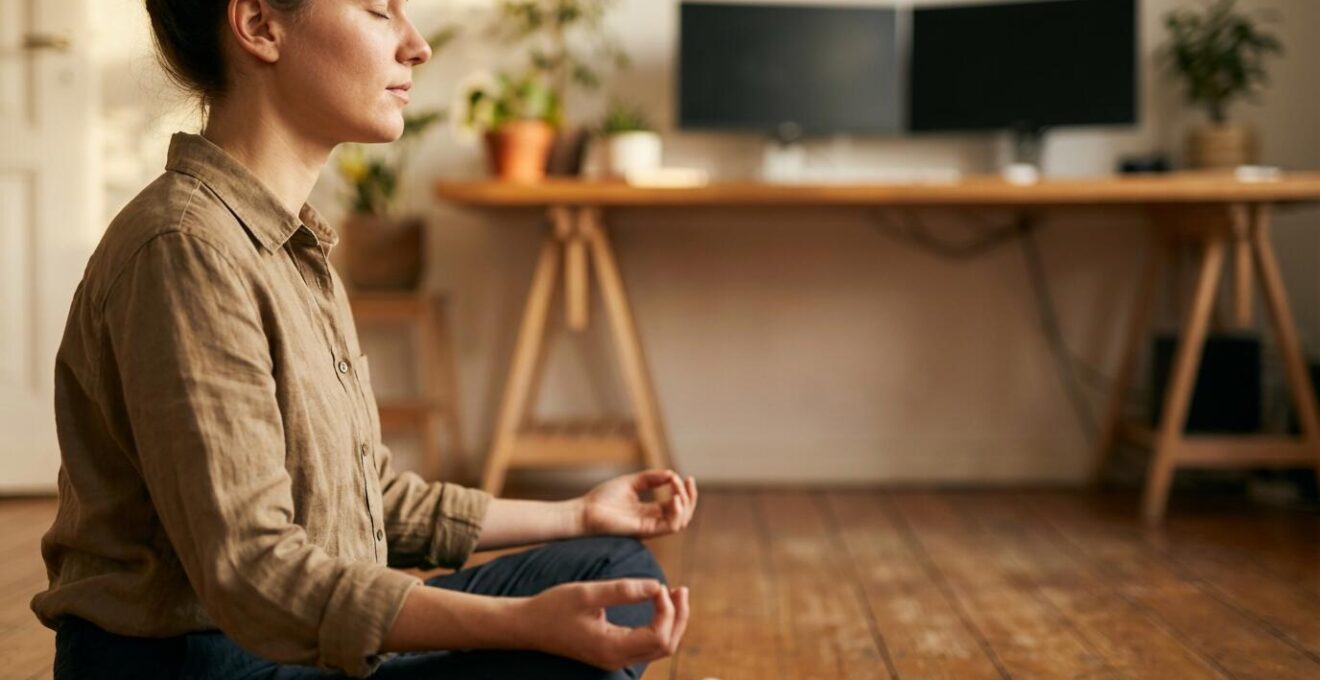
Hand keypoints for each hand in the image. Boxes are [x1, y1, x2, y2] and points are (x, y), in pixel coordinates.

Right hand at [518, 579, 689, 670]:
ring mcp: (615, 658)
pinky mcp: (613, 652)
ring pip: (659, 647)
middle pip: (666, 646)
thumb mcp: (587, 593)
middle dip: (678, 617)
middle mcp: (616, 659)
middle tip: (681, 589)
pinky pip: (648, 645)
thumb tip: (657, 586)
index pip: (658, 636)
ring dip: (672, 621)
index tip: (660, 586)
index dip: (667, 610)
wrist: (528, 626)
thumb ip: (623, 590)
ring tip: (675, 594)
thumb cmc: (553, 607)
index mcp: (612, 647)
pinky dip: (660, 625)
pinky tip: (660, 605)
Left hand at [579, 469, 697, 538]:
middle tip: (688, 481)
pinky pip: (670, 526)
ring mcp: (650, 527)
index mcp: (649, 510)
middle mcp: (652, 520)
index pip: (675, 504)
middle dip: (690, 498)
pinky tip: (674, 498)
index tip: (681, 476)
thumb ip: (652, 478)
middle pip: (683, 514)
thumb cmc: (602, 498)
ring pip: (680, 522)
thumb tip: (672, 474)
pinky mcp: (645, 531)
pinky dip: (677, 513)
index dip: (683, 491)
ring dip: (685, 504)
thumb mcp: (632, 482)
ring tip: (677, 490)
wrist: (584, 512)